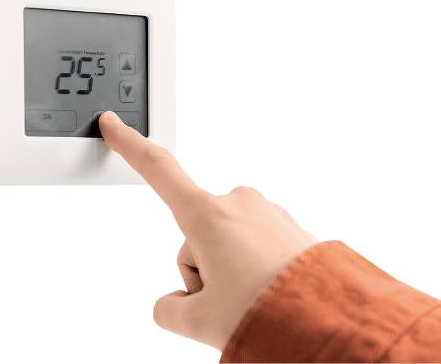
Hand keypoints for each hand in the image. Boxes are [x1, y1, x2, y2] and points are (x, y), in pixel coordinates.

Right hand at [99, 111, 316, 349]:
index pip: (158, 170)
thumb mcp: (200, 320)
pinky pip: (252, 244)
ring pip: (223, 242)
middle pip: (193, 235)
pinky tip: (269, 290)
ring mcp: (265, 213)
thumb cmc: (270, 314)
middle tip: (227, 302)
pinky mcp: (286, 225)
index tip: (113, 124)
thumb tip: (172, 304)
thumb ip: (169, 309)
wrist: (333, 322)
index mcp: (208, 216)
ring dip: (228, 272)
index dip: (130, 146)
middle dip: (202, 271)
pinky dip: (253, 268)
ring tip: (253, 299)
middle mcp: (237, 204)